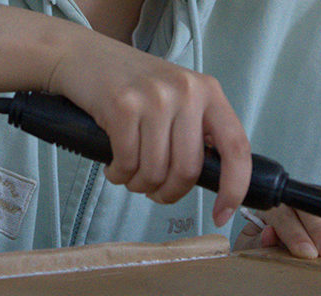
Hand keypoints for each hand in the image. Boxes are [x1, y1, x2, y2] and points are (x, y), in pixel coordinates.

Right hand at [46, 36, 250, 226]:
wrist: (84, 56)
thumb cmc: (132, 84)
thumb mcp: (177, 96)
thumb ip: (197, 129)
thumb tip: (213, 178)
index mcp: (208, 92)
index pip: (236, 147)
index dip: (234, 187)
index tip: (222, 214)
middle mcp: (186, 92)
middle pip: (188, 170)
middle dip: (169, 193)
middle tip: (154, 192)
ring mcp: (154, 98)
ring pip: (155, 172)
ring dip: (139, 185)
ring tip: (130, 176)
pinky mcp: (122, 106)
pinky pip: (126, 163)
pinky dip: (118, 176)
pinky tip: (114, 168)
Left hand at [234, 206, 320, 257]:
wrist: (269, 237)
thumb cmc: (260, 244)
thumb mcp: (249, 246)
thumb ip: (255, 243)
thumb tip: (270, 236)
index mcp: (272, 208)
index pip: (283, 216)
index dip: (296, 234)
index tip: (308, 253)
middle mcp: (296, 201)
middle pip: (311, 210)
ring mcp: (318, 204)